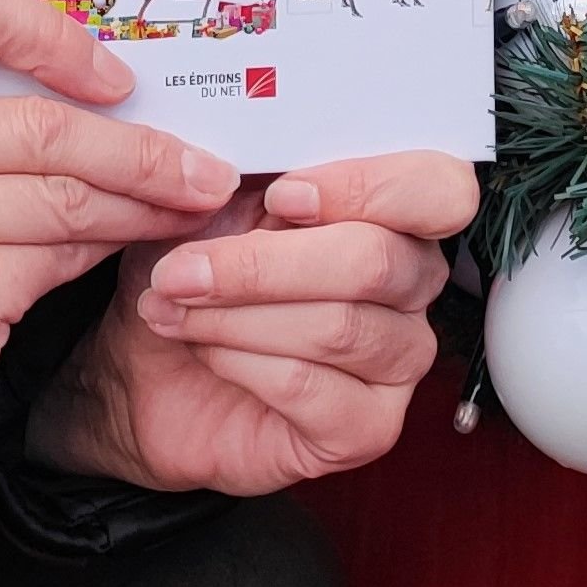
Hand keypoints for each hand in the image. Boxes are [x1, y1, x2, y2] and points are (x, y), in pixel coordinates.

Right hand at [0, 0, 238, 561]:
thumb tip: (96, 106)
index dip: (48, 31)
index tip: (107, 74)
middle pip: (39, 116)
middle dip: (139, 139)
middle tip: (200, 158)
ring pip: (63, 184)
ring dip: (146, 192)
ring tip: (194, 196)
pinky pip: (61, 249)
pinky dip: (115, 242)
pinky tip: (143, 242)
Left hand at [27, 150, 477, 496]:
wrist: (146, 368)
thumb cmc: (192, 271)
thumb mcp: (211, 202)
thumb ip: (252, 171)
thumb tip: (257, 157)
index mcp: (396, 213)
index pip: (440, 189)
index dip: (367, 186)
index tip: (282, 192)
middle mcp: (413, 285)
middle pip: (374, 262)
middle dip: (262, 264)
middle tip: (180, 268)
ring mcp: (398, 361)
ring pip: (336, 327)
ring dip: (234, 315)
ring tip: (171, 306)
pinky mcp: (367, 429)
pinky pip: (308, 386)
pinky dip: (239, 361)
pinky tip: (202, 350)